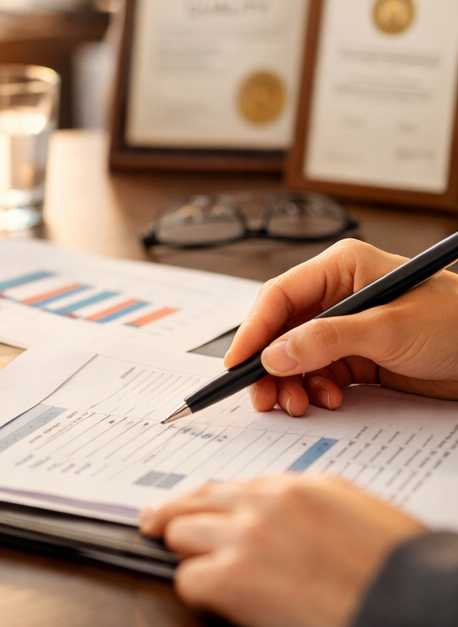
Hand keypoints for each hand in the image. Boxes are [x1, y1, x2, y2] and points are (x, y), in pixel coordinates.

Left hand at [139, 475, 425, 626]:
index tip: (197, 511)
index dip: (213, 505)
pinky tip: (210, 599)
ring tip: (192, 567)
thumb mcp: (356, 516)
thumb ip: (310, 507)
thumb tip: (282, 514)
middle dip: (180, 517)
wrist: (412, 605)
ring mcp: (246, 535)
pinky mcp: (233, 576)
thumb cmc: (394, 572)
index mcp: (299, 486)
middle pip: (197, 500)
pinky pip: (188, 577)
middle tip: (155, 523)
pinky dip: (195, 591)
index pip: (234, 488)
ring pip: (181, 530)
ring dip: (186, 551)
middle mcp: (267, 502)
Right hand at [224, 239, 457, 417]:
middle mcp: (337, 294)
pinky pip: (319, 372)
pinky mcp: (358, 355)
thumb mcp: (387, 329)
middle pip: (282, 328)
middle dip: (270, 364)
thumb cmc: (457, 322)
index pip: (279, 295)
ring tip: (297, 405)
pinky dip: (315, 389)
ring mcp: (346, 326)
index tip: (237, 363)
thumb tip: (273, 355)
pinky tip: (326, 400)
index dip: (253, 330)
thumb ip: (326, 341)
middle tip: (262, 396)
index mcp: (340, 268)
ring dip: (291, 382)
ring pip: (296, 354)